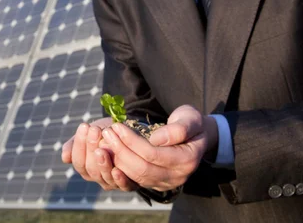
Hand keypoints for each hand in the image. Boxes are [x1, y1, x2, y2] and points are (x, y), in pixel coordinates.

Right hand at [62, 117, 138, 191]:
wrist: (129, 132)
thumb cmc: (106, 132)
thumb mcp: (89, 134)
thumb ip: (75, 144)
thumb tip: (65, 158)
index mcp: (85, 167)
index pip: (78, 161)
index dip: (79, 144)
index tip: (84, 126)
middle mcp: (97, 177)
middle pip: (90, 168)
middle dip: (91, 147)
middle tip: (95, 129)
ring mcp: (112, 182)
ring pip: (104, 177)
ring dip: (103, 162)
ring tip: (102, 147)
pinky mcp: (129, 184)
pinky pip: (123, 186)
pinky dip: (119, 180)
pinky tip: (116, 170)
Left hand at [100, 105, 217, 190]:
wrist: (197, 137)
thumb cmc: (192, 124)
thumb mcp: (190, 118)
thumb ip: (178, 128)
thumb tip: (156, 139)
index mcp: (186, 160)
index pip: (152, 154)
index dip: (132, 141)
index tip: (117, 126)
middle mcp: (177, 177)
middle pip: (141, 169)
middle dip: (121, 150)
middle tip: (107, 133)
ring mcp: (166, 183)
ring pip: (136, 177)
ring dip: (118, 159)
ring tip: (105, 141)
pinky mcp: (156, 183)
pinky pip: (135, 180)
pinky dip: (121, 167)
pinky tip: (110, 153)